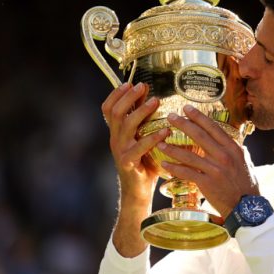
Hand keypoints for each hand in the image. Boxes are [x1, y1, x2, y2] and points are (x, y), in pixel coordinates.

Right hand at [101, 82, 169, 205]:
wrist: (138, 191)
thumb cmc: (145, 163)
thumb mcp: (143, 138)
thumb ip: (144, 121)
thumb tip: (151, 96)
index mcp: (116, 132)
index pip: (108, 108)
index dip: (116, 94)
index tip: (130, 82)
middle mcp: (115, 139)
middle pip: (116, 113)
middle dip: (129, 97)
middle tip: (143, 86)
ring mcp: (120, 151)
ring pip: (126, 126)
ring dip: (141, 111)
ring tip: (156, 101)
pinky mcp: (128, 163)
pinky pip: (139, 147)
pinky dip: (153, 137)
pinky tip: (166, 130)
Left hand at [158, 104, 258, 218]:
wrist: (246, 207)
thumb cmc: (246, 185)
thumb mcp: (245, 162)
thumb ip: (236, 149)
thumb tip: (230, 138)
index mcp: (233, 148)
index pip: (213, 128)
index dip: (199, 117)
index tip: (187, 108)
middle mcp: (224, 156)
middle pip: (199, 136)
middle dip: (183, 124)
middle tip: (170, 117)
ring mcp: (215, 169)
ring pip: (189, 154)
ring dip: (172, 148)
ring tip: (160, 142)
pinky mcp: (206, 183)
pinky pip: (186, 172)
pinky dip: (174, 167)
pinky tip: (164, 163)